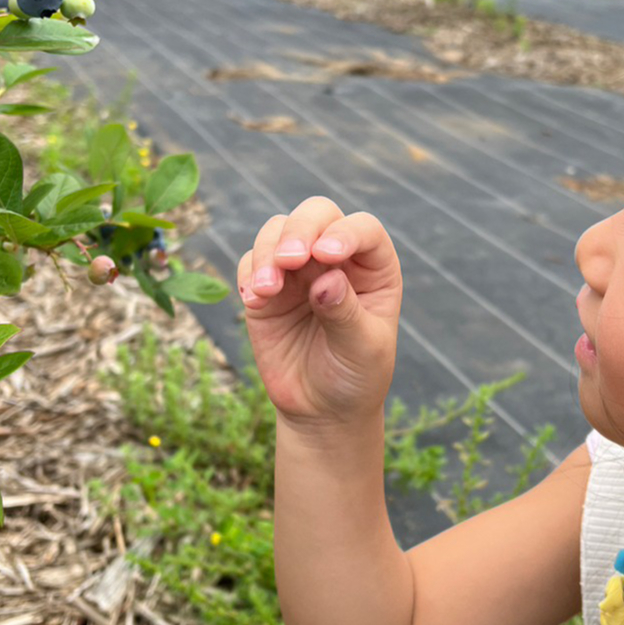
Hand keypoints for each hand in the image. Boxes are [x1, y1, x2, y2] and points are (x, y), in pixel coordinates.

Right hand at [237, 196, 402, 430]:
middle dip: (300, 229)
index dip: (345, 233)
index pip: (363, 229)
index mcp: (374, 267)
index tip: (327, 255)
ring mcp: (299, 270)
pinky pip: (250, 263)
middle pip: (317, 214)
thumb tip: (326, 280)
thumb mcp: (363, 349)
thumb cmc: (356, 375)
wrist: (322, 410)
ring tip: (267, 289)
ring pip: (278, 231)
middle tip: (290, 260)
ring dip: (268, 252)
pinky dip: (248, 275)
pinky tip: (254, 300)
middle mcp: (336, 258)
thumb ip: (346, 314)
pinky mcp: (266, 288)